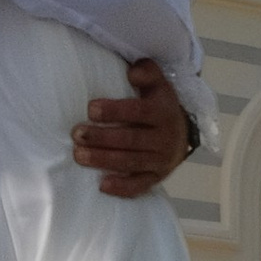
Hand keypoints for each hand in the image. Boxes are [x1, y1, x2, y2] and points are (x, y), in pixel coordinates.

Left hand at [73, 57, 192, 198]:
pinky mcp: (157, 177)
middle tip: (77, 134)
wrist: (182, 135)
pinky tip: (102, 185)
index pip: (139, 112)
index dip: (115, 111)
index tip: (91, 109)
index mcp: (163, 112)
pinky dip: (122, 187)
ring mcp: (161, 160)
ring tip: (79, 156)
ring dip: (104, 160)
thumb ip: (147, 72)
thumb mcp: (158, 84)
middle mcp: (164, 138)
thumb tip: (133, 72)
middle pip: (131, 139)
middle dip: (102, 138)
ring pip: (131, 162)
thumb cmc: (159, 105)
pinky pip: (140, 185)